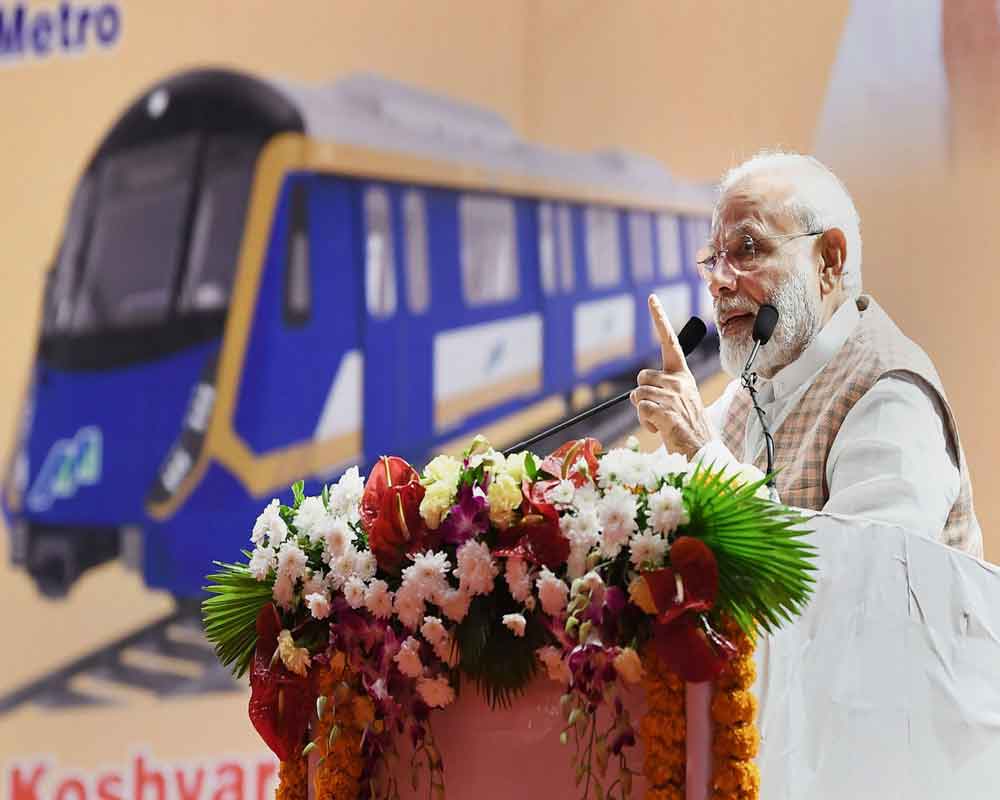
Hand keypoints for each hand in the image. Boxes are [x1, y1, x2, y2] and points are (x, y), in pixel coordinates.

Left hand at [630, 295, 712, 457]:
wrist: (703, 451)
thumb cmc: (686, 428)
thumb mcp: (675, 402)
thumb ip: (659, 390)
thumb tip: (637, 394)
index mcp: (683, 376)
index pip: (670, 342)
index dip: (660, 319)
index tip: (652, 298)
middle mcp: (680, 382)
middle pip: (641, 378)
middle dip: (643, 396)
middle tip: (659, 411)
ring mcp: (674, 397)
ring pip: (638, 395)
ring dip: (644, 412)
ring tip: (662, 422)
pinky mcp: (668, 413)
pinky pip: (641, 409)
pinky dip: (646, 422)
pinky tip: (661, 429)